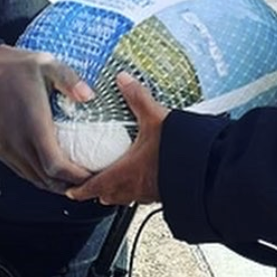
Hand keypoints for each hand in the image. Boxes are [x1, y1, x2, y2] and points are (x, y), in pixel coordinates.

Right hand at [0, 44, 93, 192]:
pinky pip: (21, 170)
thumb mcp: (46, 64)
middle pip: (47, 179)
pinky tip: (51, 169)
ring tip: (73, 179)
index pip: (56, 166)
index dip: (76, 177)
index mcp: (32, 125)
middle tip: (89, 181)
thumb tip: (89, 96)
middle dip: (69, 184)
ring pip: (33, 178)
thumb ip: (69, 79)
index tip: (93, 175)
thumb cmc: (15, 67)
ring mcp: (5, 148)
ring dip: (54, 183)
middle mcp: (17, 143)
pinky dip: (38, 175)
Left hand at [68, 72, 167, 205]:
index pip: (93, 186)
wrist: (207, 168)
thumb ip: (137, 97)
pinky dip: (135, 189)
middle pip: (107, 196)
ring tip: (113, 183)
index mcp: (124, 172)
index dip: (79, 189)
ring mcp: (149, 193)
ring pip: (125, 198)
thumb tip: (122, 78)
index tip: (69, 190)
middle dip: (96, 191)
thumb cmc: (179, 149)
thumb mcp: (155, 118)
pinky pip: (142, 195)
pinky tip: (142, 178)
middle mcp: (134, 187)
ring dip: (116, 192)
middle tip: (88, 184)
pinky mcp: (164, 193)